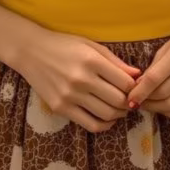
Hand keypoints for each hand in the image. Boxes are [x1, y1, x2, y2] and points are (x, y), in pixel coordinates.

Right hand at [14, 27, 140, 133]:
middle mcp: (81, 79)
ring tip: (120, 109)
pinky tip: (107, 119)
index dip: (135, 87)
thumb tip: (137, 75)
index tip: (135, 87)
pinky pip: (89, 124)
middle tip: (131, 100)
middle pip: (117, 100)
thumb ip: (114, 61)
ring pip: (106, 114)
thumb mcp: (90, 45)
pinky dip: (104, 125)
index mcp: (91, 60)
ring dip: (119, 115)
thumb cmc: (63, 44)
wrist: (31, 51)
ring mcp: (70, 95)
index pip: (124, 82)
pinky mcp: (61, 108)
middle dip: (129, 102)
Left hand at [127, 4, 169, 123]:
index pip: (154, 78)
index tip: (129, 99)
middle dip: (146, 100)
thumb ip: (157, 63)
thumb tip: (140, 85)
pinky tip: (168, 109)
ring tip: (150, 105)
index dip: (139, 91)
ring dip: (157, 108)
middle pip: (162, 94)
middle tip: (138, 101)